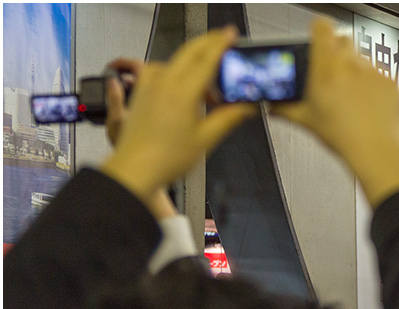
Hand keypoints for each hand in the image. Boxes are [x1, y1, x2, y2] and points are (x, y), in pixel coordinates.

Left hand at [100, 27, 256, 203]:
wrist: (135, 168)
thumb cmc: (166, 158)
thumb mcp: (206, 139)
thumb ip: (229, 117)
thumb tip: (248, 107)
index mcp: (183, 93)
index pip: (207, 59)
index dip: (221, 45)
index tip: (231, 35)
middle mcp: (164, 83)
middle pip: (190, 51)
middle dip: (208, 42)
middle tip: (223, 40)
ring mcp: (149, 84)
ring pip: (176, 61)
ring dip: (194, 64)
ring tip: (209, 88)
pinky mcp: (141, 90)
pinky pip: (160, 70)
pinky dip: (176, 71)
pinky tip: (183, 87)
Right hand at [271, 19, 398, 207]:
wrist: (376, 149)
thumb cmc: (343, 135)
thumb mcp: (306, 120)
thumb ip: (285, 108)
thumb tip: (272, 106)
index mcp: (326, 67)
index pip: (322, 27)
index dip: (318, 30)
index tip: (317, 40)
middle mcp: (351, 63)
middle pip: (342, 40)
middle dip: (336, 53)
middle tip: (332, 74)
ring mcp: (372, 71)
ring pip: (361, 58)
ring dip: (355, 70)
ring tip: (351, 95)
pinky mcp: (389, 80)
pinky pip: (378, 73)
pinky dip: (373, 84)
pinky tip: (367, 103)